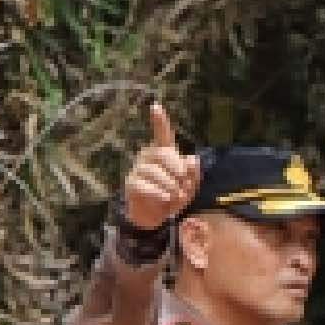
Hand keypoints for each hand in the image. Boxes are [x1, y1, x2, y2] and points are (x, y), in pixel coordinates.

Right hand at [121, 102, 199, 232]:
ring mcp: (138, 169)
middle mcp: (149, 157)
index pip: (162, 134)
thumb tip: (192, 159)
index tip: (155, 107)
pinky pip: (144, 184)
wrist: (158, 218)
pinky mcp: (131, 183)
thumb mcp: (190, 186)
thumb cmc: (174, 197)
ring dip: (170, 185)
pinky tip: (165, 198)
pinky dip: (158, 192)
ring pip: (155, 171)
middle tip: (185, 186)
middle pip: (164, 154)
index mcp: (164, 153)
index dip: (159, 121)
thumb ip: (193, 172)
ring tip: (177, 196)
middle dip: (178, 170)